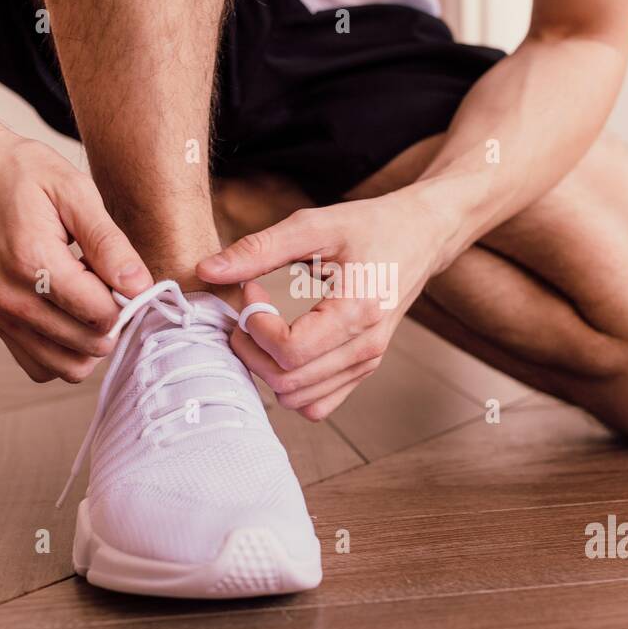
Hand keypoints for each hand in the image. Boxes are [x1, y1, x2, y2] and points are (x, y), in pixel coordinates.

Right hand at [0, 120, 152, 381]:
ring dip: (90, 340)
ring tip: (87, 297)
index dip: (126, 298)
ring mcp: (0, 316)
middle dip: (111, 318)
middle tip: (105, 281)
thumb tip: (140, 286)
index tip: (120, 271)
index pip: (102, 315)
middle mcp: (11, 299)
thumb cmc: (21, 173)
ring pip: (68, 367)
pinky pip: (41, 367)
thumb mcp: (74, 191)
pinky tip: (69, 314)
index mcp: (33, 263)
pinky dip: (63, 351)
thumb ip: (108, 243)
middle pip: (90, 345)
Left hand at [197, 194, 446, 419]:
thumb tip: (206, 271)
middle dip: (252, 348)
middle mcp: (366, 347)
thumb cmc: (371, 225)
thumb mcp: (315, 225)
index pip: (289, 351)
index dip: (255, 325)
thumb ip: (259, 248)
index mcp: (357, 311)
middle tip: (250, 309)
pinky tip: (285, 346)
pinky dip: (291, 383)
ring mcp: (367, 363)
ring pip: (298, 399)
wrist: (421, 236)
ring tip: (266, 326)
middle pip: (287, 381)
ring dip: (268, 368)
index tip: (252, 291)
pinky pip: (317, 403)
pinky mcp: (363, 369)